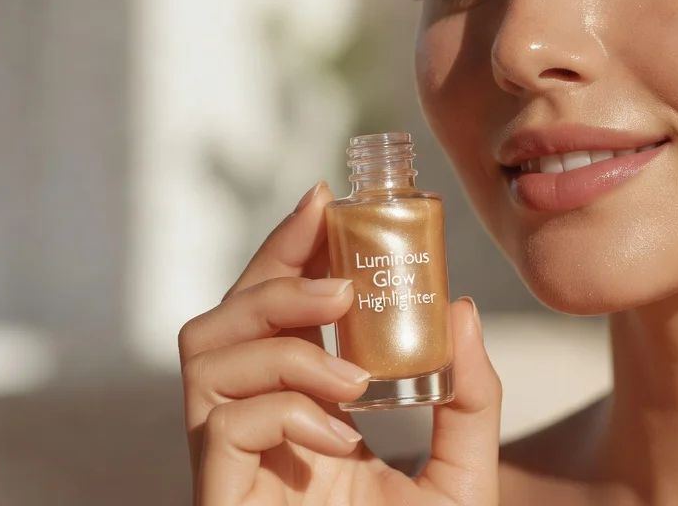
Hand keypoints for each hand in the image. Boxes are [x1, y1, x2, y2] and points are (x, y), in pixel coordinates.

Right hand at [179, 183, 501, 504]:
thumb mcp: (461, 474)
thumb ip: (470, 401)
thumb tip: (460, 308)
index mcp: (301, 415)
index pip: (272, 311)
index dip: (289, 249)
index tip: (325, 202)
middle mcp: (256, 432)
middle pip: (222, 319)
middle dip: (275, 276)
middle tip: (342, 285)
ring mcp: (231, 466)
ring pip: (207, 358)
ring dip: (285, 346)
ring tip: (353, 378)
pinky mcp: (220, 498)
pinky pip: (221, 426)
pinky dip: (285, 414)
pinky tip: (339, 440)